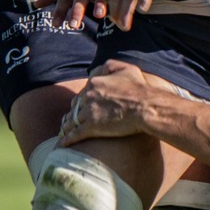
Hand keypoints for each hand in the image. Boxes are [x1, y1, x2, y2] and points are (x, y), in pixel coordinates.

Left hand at [57, 61, 177, 144]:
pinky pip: (75, 134)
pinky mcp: (92, 128)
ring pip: (72, 120)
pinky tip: (63, 144)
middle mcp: (88, 97)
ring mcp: (89, 112)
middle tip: (70, 118)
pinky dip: (67, 139)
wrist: (146, 107)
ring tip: (64, 131)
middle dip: (73, 112)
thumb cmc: (140, 89)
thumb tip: (102, 67)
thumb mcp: (127, 69)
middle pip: (75, 105)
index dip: (83, 99)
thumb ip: (112, 65)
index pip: (83, 91)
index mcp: (95, 83)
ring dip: (67, 126)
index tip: (83, 104)